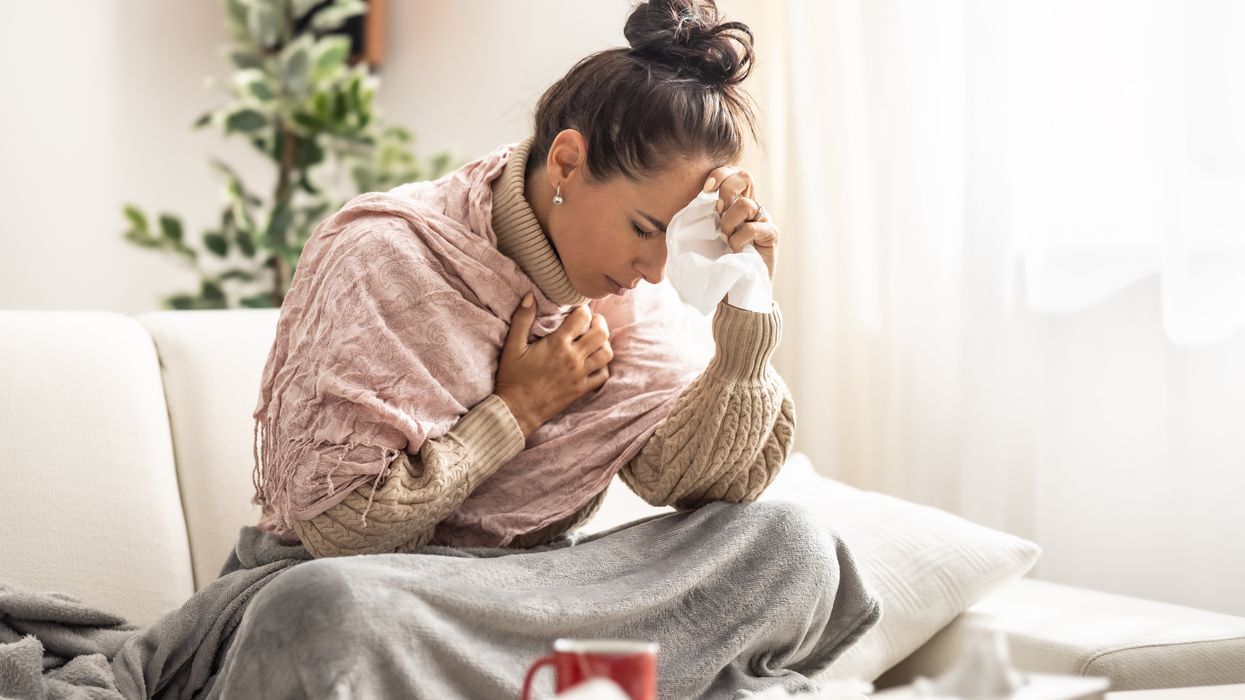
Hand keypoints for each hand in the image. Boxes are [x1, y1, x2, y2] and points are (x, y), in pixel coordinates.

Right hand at [495, 294, 612, 438]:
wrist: (518, 410)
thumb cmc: (513, 377)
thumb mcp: (512, 346)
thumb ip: (522, 319)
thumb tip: (530, 296)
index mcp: (558, 344)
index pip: (582, 317)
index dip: (582, 310)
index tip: (578, 310)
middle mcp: (573, 358)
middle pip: (601, 333)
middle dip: (599, 323)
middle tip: (591, 322)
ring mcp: (580, 374)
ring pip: (606, 353)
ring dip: (603, 343)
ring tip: (595, 340)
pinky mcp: (582, 389)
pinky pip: (603, 375)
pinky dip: (603, 366)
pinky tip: (594, 362)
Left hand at [702, 165, 778, 280]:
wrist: (736, 289)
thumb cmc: (718, 262)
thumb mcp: (705, 235)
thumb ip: (703, 217)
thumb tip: (693, 202)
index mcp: (734, 203)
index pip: (732, 174)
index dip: (720, 174)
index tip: (706, 189)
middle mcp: (751, 207)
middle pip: (745, 176)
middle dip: (726, 190)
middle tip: (718, 212)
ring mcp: (763, 219)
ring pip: (746, 204)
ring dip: (729, 224)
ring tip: (726, 241)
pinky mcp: (771, 234)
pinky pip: (754, 227)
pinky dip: (740, 239)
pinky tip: (737, 251)